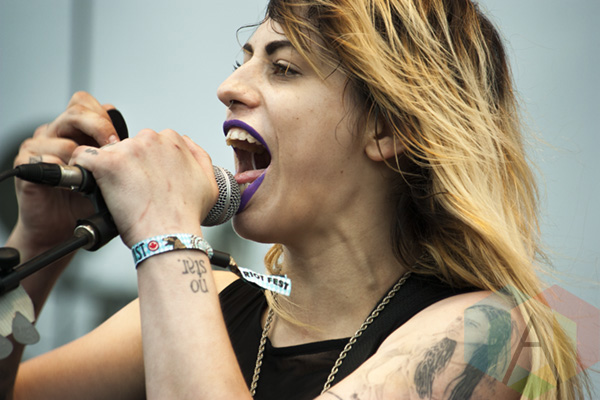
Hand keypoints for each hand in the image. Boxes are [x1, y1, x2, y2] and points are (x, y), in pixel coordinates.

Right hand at [12, 92, 119, 249]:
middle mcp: (62, 132)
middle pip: (78, 109)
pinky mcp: (28, 161)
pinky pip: (43, 155)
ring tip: (91, 174)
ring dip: (80, 154)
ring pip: (62, 134)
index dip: (108, 120)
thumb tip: (154, 145)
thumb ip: (129, 156)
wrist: (63, 231)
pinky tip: (71, 182)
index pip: (94, 107)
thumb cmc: (91, 205)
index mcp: (83, 132)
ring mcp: (42, 144)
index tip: (123, 139)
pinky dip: (59, 167)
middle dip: (98, 126)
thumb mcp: (117, 177)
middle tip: (112, 145)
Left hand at [70, 129, 218, 247]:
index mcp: (172, 141)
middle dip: (126, 166)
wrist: (170, 235)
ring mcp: (128, 150)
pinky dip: (82, 170)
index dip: (145, 163)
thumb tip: (186, 143)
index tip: (145, 181)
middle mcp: (150, 139)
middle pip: (127, 146)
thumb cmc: (186, 216)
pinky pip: (82, 157)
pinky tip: (90, 184)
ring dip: (107, 170)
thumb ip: (199, 156)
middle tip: (131, 191)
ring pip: (106, 153)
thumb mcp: (209, 183)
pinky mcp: (106, 163)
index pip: (149, 143)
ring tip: (117, 195)